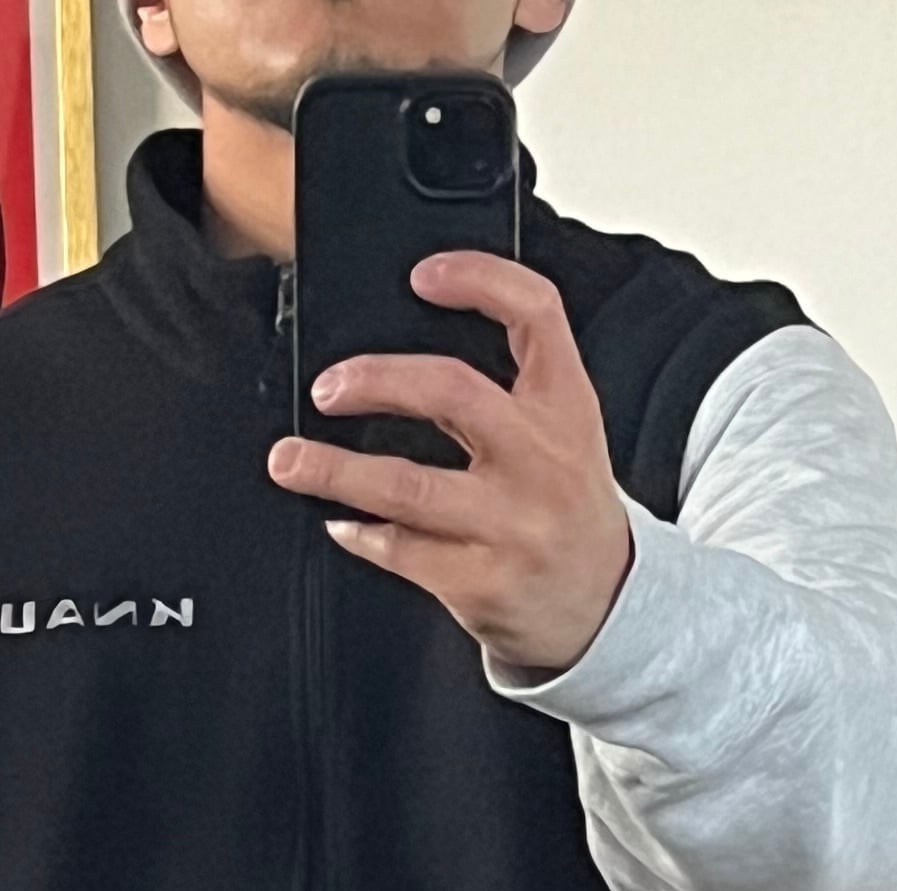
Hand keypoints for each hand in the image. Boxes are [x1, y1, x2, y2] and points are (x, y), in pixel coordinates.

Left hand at [266, 255, 634, 683]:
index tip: (423, 277)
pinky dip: (359, 530)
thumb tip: (409, 351)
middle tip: (328, 388)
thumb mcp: (568, 432)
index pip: (535, 314)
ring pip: (407, 485)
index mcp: (567, 406)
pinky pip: (401, 549)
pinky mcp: (480, 581)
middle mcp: (541, 460)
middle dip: (375, 380)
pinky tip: (341, 520)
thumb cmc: (568, 509)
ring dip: (334, 469)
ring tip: (290, 460)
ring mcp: (510, 525)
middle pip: (451, 392)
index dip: (479, 280)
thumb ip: (512, 385)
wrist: (606, 607)